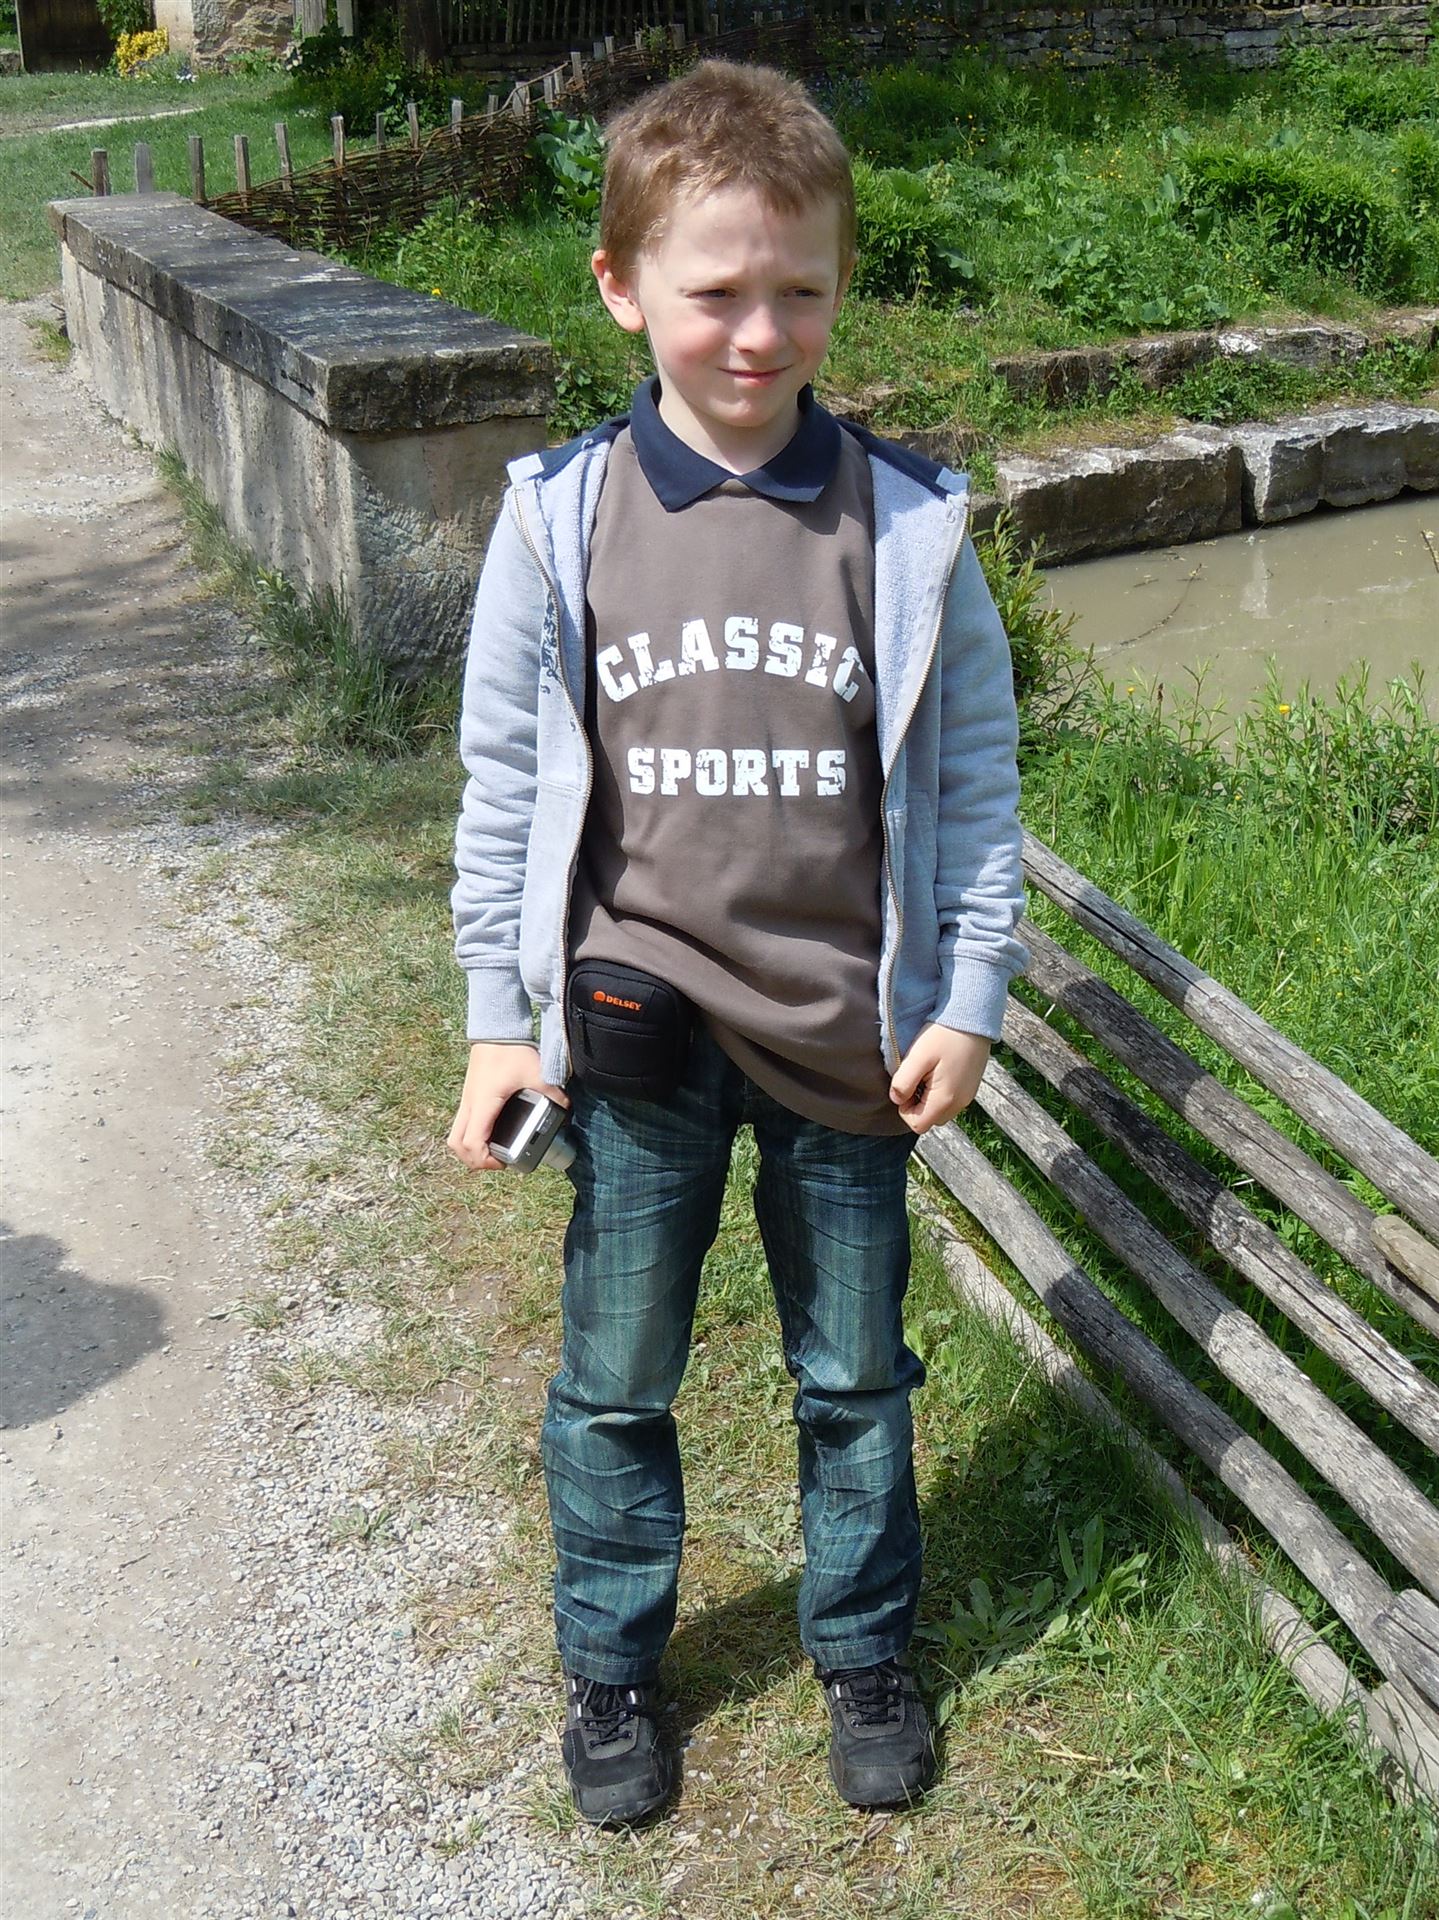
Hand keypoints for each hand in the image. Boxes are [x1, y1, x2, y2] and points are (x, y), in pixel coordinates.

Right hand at [447, 1042, 568, 1171]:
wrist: (496, 1029)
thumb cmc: (511, 1050)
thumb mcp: (536, 1074)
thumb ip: (554, 1094)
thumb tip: (566, 1109)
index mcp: (483, 1104)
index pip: (472, 1143)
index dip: (484, 1161)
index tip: (503, 1162)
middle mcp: (469, 1104)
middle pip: (456, 1144)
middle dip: (473, 1160)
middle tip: (496, 1161)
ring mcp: (466, 1100)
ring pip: (455, 1135)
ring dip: (469, 1148)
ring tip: (492, 1151)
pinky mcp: (469, 1095)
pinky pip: (461, 1123)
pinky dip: (470, 1135)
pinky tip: (490, 1133)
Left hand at [889, 1025, 991, 1134]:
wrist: (973, 1016)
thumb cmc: (943, 1035)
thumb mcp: (918, 1057)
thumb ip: (903, 1082)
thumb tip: (896, 1099)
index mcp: (945, 1099)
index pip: (917, 1125)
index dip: (904, 1109)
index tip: (905, 1084)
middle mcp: (959, 1103)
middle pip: (929, 1120)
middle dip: (916, 1105)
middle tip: (916, 1076)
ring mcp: (968, 1096)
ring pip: (940, 1111)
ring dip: (928, 1099)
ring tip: (927, 1072)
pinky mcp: (971, 1087)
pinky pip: (951, 1100)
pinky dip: (940, 1092)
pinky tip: (939, 1069)